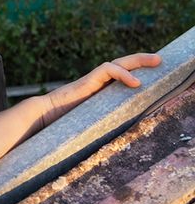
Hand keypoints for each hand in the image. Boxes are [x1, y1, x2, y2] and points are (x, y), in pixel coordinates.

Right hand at [40, 52, 161, 128]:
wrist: (43, 117)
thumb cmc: (63, 126)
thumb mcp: (92, 125)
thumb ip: (105, 126)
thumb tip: (122, 144)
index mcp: (99, 92)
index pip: (119, 77)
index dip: (135, 74)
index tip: (153, 75)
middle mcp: (97, 83)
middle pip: (122, 65)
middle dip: (141, 61)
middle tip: (160, 60)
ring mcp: (92, 80)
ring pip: (117, 63)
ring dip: (137, 60)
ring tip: (155, 61)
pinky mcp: (87, 81)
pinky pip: (107, 70)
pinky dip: (122, 73)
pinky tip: (135, 83)